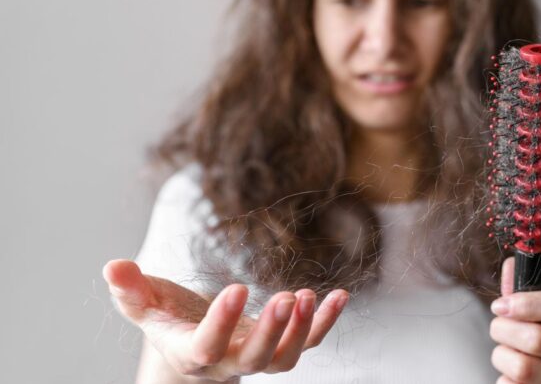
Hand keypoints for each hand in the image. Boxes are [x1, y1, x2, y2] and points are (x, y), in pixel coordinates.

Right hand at [103, 259, 348, 381]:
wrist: (194, 344)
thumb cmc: (168, 319)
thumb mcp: (145, 304)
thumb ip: (130, 290)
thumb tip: (112, 266)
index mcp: (192, 352)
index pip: (206, 346)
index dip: (221, 323)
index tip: (237, 287)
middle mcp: (228, 362)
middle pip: (254, 359)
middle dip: (272, 331)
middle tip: (287, 298)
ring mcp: (258, 357)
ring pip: (284, 358)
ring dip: (302, 330)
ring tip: (309, 296)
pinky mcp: (280, 345)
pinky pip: (309, 341)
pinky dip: (325, 322)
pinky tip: (340, 295)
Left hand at [488, 257, 540, 383]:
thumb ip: (524, 291)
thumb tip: (510, 264)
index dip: (528, 303)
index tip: (501, 304)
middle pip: (538, 339)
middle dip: (504, 330)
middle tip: (498, 328)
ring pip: (523, 367)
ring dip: (502, 356)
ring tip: (506, 353)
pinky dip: (504, 379)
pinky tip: (512, 376)